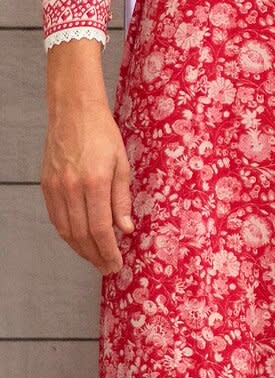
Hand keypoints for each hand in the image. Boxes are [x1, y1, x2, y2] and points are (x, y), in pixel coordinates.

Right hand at [42, 42, 133, 274]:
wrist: (73, 109)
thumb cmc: (102, 133)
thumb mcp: (122, 164)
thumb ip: (122, 199)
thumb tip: (125, 230)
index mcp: (94, 182)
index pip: (100, 229)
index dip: (109, 251)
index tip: (117, 264)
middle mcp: (71, 187)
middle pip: (81, 235)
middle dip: (96, 256)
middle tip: (108, 268)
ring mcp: (55, 187)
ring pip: (66, 230)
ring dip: (81, 249)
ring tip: (95, 259)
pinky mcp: (46, 184)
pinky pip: (56, 218)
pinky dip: (67, 233)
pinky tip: (79, 240)